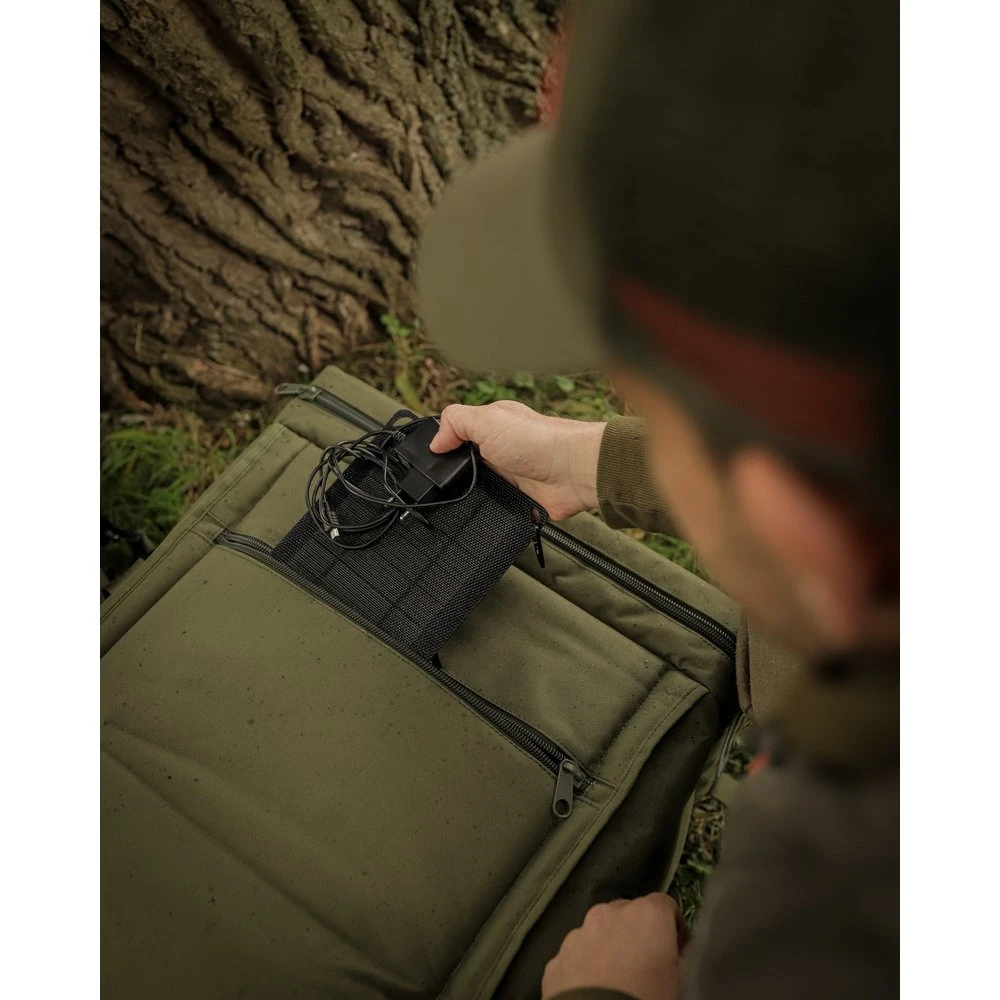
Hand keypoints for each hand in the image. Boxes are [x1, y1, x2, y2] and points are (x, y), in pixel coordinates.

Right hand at [430, 401, 605, 520]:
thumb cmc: (539, 440)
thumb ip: (456, 423)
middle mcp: (501, 451)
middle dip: (455, 476)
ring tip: (464, 498)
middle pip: (466, 467)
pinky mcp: (519, 500)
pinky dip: (489, 513)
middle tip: (447, 482)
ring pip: (478, 490)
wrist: (573, 472)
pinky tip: (482, 512)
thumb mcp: (487, 419)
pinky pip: (496, 510)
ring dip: (472, 496)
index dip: (445, 447)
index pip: (459, 435)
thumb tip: (436, 441)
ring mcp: (510, 476)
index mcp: (493, 427)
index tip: (432, 460)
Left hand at [541, 894, 688, 999]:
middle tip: (645, 966)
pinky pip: (578, 954)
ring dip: (609, 947)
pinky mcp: (557, 958)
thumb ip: (679, 955)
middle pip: (629, 914)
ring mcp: (579, 933)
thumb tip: (677, 950)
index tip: (676, 950)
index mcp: (646, 914)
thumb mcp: (678, 980)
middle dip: (637, 934)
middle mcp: (609, 913)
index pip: (666, 905)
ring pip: (599, 932)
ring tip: (616, 979)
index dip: (673, 927)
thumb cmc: (646, 998)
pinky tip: (593, 989)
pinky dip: (586, 965)